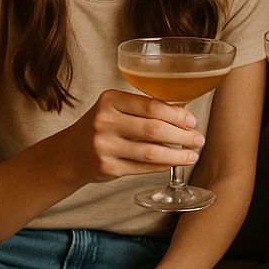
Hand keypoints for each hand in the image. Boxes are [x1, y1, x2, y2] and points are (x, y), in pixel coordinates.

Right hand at [70, 89, 205, 185]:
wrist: (69, 154)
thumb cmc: (101, 127)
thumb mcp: (115, 109)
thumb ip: (143, 109)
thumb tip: (182, 113)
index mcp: (110, 100)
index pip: (151, 106)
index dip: (177, 115)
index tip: (192, 121)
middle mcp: (105, 121)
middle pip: (154, 129)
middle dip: (182, 135)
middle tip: (198, 139)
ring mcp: (105, 146)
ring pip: (151, 152)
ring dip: (177, 155)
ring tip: (192, 155)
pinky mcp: (107, 168)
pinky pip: (143, 167)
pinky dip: (162, 165)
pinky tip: (173, 163)